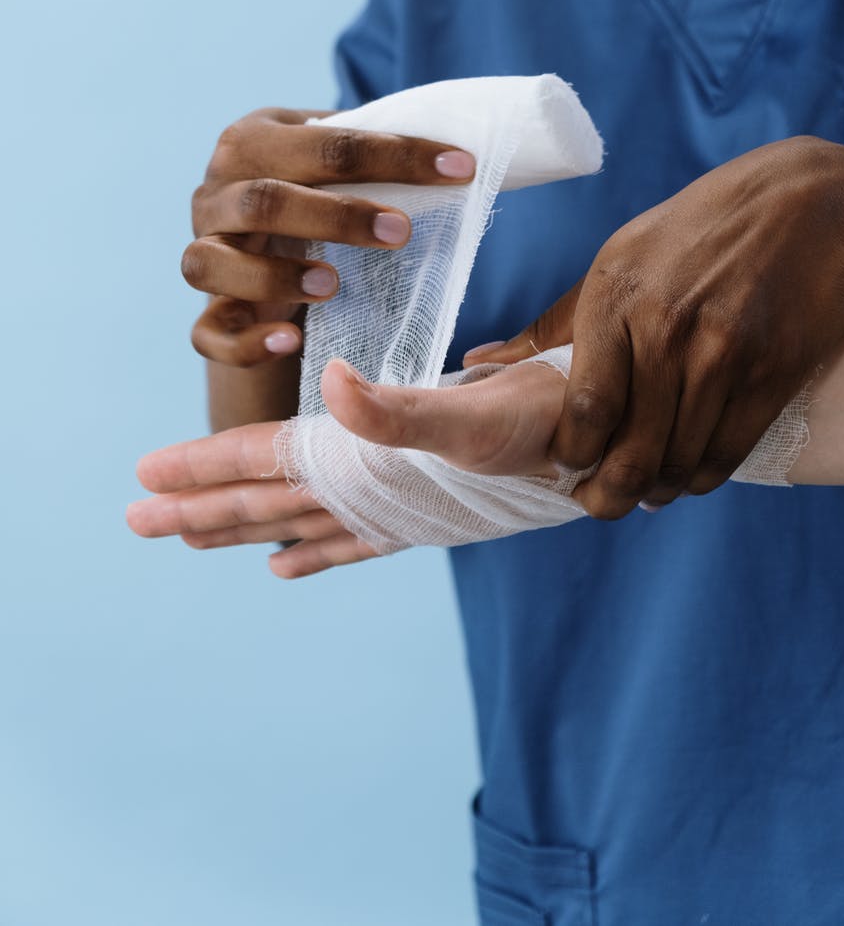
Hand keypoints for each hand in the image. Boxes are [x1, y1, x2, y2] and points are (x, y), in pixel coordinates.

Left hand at [128, 357, 568, 576]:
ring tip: (191, 537)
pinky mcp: (419, 512)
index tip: (145, 476)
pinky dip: (313, 552)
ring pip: (296, 521)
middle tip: (136, 519)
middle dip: (199, 508)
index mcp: (365, 461)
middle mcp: (368, 492)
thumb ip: (399, 410)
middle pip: (265, 502)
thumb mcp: (471, 411)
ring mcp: (391, 508)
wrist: (599, 450)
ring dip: (241, 527)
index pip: (266, 460)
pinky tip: (284, 567)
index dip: (204, 464)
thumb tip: (333, 385)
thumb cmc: (540, 424)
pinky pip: (349, 540)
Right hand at [185, 107, 475, 365]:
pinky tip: (290, 342)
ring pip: (211, 263)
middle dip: (336, 216)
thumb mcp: (333, 165)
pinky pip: (207, 333)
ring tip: (333, 286)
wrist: (259, 247)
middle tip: (400, 234)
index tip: (459, 169)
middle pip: (262, 200)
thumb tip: (460, 156)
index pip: (324, 142)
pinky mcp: (204, 313)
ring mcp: (202, 253)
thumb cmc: (312, 194)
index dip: (396, 155)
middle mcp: (214, 194)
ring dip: (275, 276)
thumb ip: (374, 154)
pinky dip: (245, 341)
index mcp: (253, 142)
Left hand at [464, 137, 843, 517]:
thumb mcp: (616, 259)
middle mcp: (667, 329)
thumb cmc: (693, 230)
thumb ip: (554, 323)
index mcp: (615, 299)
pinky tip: (689, 476)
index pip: (586, 408)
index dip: (572, 455)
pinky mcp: (771, 371)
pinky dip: (704, 476)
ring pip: (680, 458)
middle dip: (608, 494)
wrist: (799, 201)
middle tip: (599, 505)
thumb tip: (479, 362)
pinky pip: (728, 450)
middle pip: (631, 448)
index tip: (565, 468)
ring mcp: (723, 353)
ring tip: (644, 493)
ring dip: (658, 490)